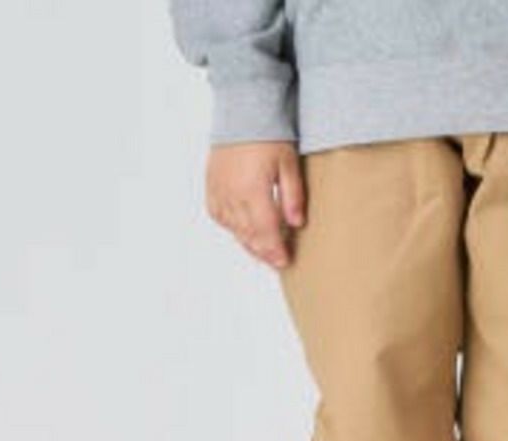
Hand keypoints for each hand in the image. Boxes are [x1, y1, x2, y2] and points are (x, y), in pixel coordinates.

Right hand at [205, 142, 305, 268]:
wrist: (242, 110)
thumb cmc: (269, 134)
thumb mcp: (289, 164)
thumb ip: (293, 196)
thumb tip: (296, 224)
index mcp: (253, 189)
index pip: (265, 231)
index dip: (275, 250)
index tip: (285, 262)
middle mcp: (232, 193)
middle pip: (248, 234)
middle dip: (264, 252)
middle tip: (277, 262)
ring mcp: (218, 189)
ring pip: (233, 228)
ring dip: (248, 243)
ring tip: (263, 253)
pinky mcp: (211, 184)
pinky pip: (219, 215)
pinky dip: (231, 227)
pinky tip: (243, 232)